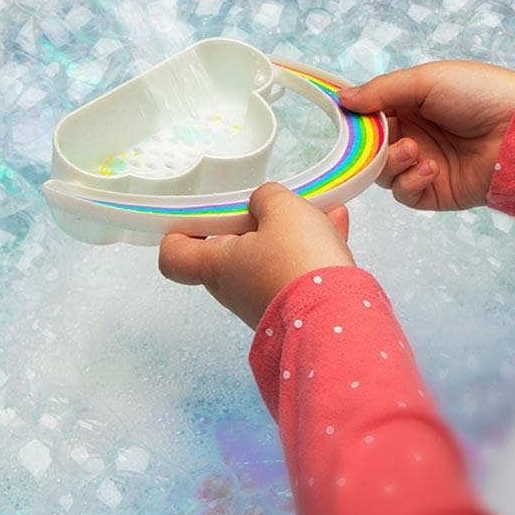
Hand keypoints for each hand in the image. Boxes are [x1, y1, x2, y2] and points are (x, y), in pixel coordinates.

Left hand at [158, 183, 354, 328]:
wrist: (338, 317)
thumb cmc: (299, 262)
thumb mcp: (282, 209)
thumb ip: (267, 197)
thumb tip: (263, 203)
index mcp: (217, 265)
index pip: (175, 255)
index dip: (182, 231)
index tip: (201, 215)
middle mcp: (234, 288)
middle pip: (233, 248)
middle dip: (258, 221)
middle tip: (279, 205)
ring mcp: (264, 301)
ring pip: (272, 257)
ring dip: (294, 231)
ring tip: (322, 210)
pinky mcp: (295, 308)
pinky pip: (298, 270)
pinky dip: (314, 247)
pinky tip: (337, 223)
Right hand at [338, 60, 514, 209]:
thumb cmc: (479, 94)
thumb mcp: (426, 80)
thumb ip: (381, 91)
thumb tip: (342, 99)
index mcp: (411, 105)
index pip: (369, 115)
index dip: (356, 118)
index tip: (346, 116)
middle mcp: (414, 134)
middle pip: (370, 148)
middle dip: (371, 144)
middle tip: (383, 138)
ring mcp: (423, 164)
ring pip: (382, 173)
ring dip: (391, 162)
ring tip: (414, 151)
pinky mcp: (435, 192)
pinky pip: (405, 193)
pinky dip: (410, 181)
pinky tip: (431, 168)